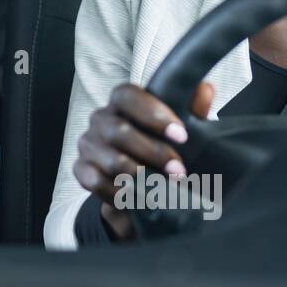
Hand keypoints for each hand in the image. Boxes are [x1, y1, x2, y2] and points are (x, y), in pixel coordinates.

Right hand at [73, 81, 214, 241]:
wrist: (139, 187)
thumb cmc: (161, 150)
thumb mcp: (180, 132)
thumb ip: (192, 110)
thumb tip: (206, 89)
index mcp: (122, 104)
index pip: (127, 95)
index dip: (153, 113)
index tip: (181, 135)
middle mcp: (100, 120)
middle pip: (118, 130)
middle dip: (153, 152)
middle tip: (179, 171)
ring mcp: (88, 145)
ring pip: (109, 158)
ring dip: (140, 175)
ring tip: (163, 188)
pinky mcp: (81, 170)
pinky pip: (95, 181)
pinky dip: (119, 192)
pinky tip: (138, 198)